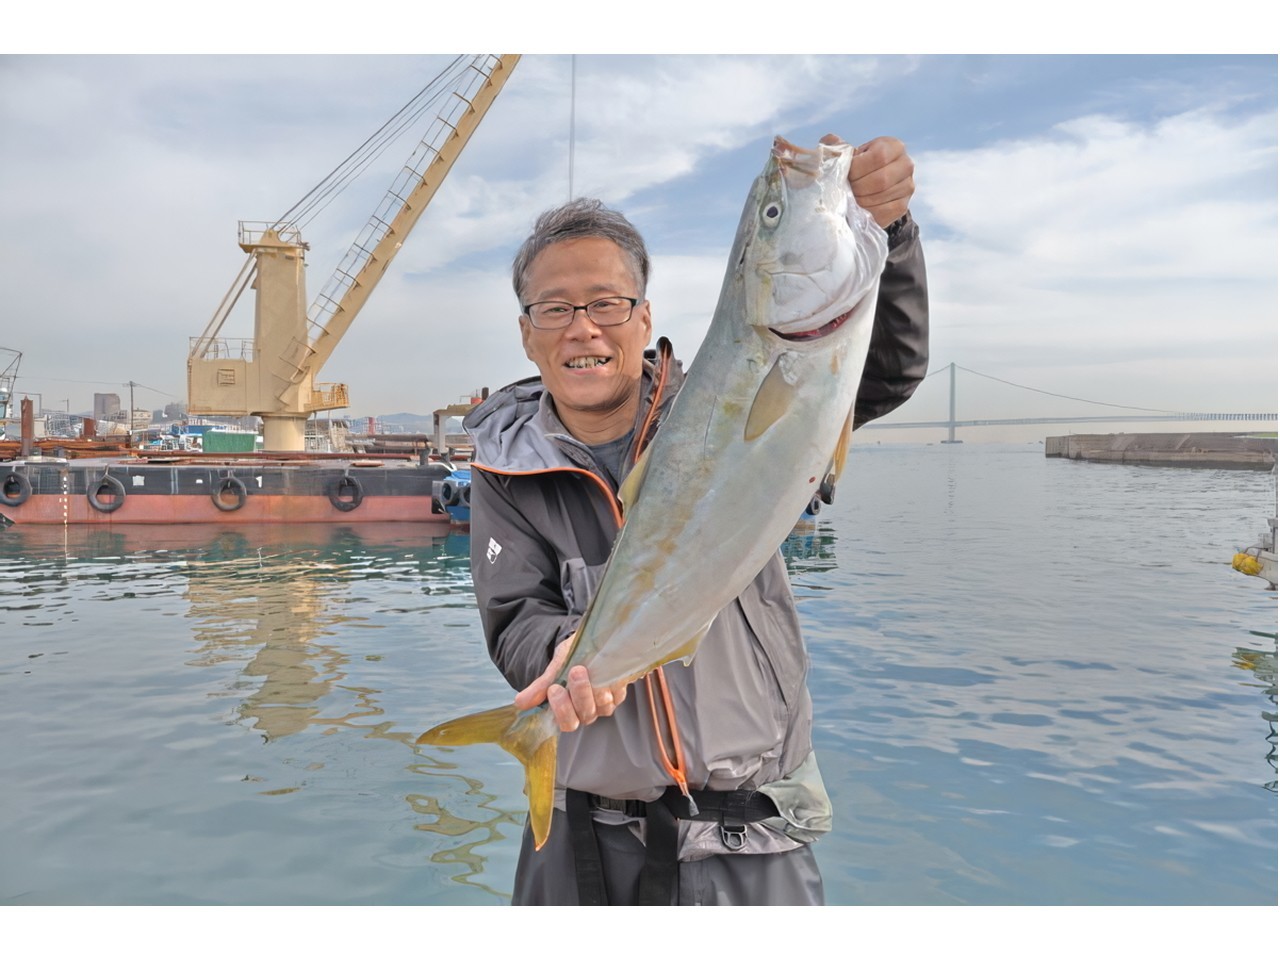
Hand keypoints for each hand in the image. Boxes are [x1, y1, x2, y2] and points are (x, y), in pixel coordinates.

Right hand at [513, 635, 628, 732]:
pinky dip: (613, 683)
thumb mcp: (554, 669)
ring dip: (597, 688)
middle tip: (575, 671)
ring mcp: (604, 704)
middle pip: (585, 714)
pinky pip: (618, 693)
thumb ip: (540, 687)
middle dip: (580, 694)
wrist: (588, 645)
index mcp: (568, 712)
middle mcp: (587, 712)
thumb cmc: (569, 660)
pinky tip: (605, 669)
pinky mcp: (619, 693)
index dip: (561, 709)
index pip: (566, 722)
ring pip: (603, 705)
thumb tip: (519, 703)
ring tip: (588, 667)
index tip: (554, 688)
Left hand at [824, 134, 914, 227]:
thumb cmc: (855, 166)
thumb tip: (832, 141)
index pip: (879, 157)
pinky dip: (867, 213)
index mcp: (894, 146)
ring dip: (860, 201)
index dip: (857, 168)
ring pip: (881, 197)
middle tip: (845, 190)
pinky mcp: (902, 206)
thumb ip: (838, 147)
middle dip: (857, 187)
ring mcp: (907, 186)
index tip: (845, 174)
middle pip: (881, 180)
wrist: (868, 186)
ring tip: (849, 199)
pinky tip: (858, 209)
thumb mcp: (847, 153)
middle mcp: (906, 165)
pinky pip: (884, 213)